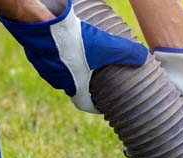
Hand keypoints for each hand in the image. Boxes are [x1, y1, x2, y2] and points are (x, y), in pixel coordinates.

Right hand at [0, 0, 147, 112]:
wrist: (42, 25)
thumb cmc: (75, 42)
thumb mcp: (106, 47)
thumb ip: (126, 52)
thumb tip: (145, 57)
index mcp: (76, 87)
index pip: (86, 105)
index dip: (95, 106)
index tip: (102, 105)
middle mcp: (60, 81)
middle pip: (74, 88)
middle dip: (85, 84)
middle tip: (95, 78)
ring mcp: (46, 69)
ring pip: (62, 73)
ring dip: (72, 70)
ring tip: (82, 60)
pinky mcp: (38, 55)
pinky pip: (50, 60)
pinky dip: (60, 57)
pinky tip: (67, 47)